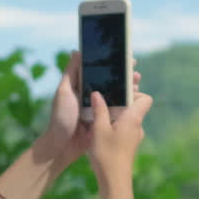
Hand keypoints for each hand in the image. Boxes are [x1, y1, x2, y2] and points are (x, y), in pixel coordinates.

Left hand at [39, 51, 139, 168]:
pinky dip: (127, 106)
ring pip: (117, 96)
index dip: (113, 65)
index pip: (100, 71)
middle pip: (111, 83)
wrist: (62, 146)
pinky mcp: (104, 121)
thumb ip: (71, 73)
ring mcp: (99, 109)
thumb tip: (77, 51)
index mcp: (81, 87)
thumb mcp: (63, 92)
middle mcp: (91, 96)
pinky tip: (136, 102)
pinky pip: (118, 111)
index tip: (125, 59)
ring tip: (137, 85)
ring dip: (128, 90)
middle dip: (124, 77)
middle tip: (135, 73)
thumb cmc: (60, 118)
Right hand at [88, 88, 152, 186]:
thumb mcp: (99, 129)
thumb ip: (99, 110)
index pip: (146, 99)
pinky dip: (114, 126)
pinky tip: (100, 130)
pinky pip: (124, 129)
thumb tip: (97, 93)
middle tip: (104, 101)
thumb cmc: (107, 154)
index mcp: (133, 119)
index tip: (119, 93)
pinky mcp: (128, 145)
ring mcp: (134, 137)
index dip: (135, 92)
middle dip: (120, 102)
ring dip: (115, 115)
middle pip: (135, 107)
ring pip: (128, 119)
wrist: (114, 181)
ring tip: (99, 115)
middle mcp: (137, 126)